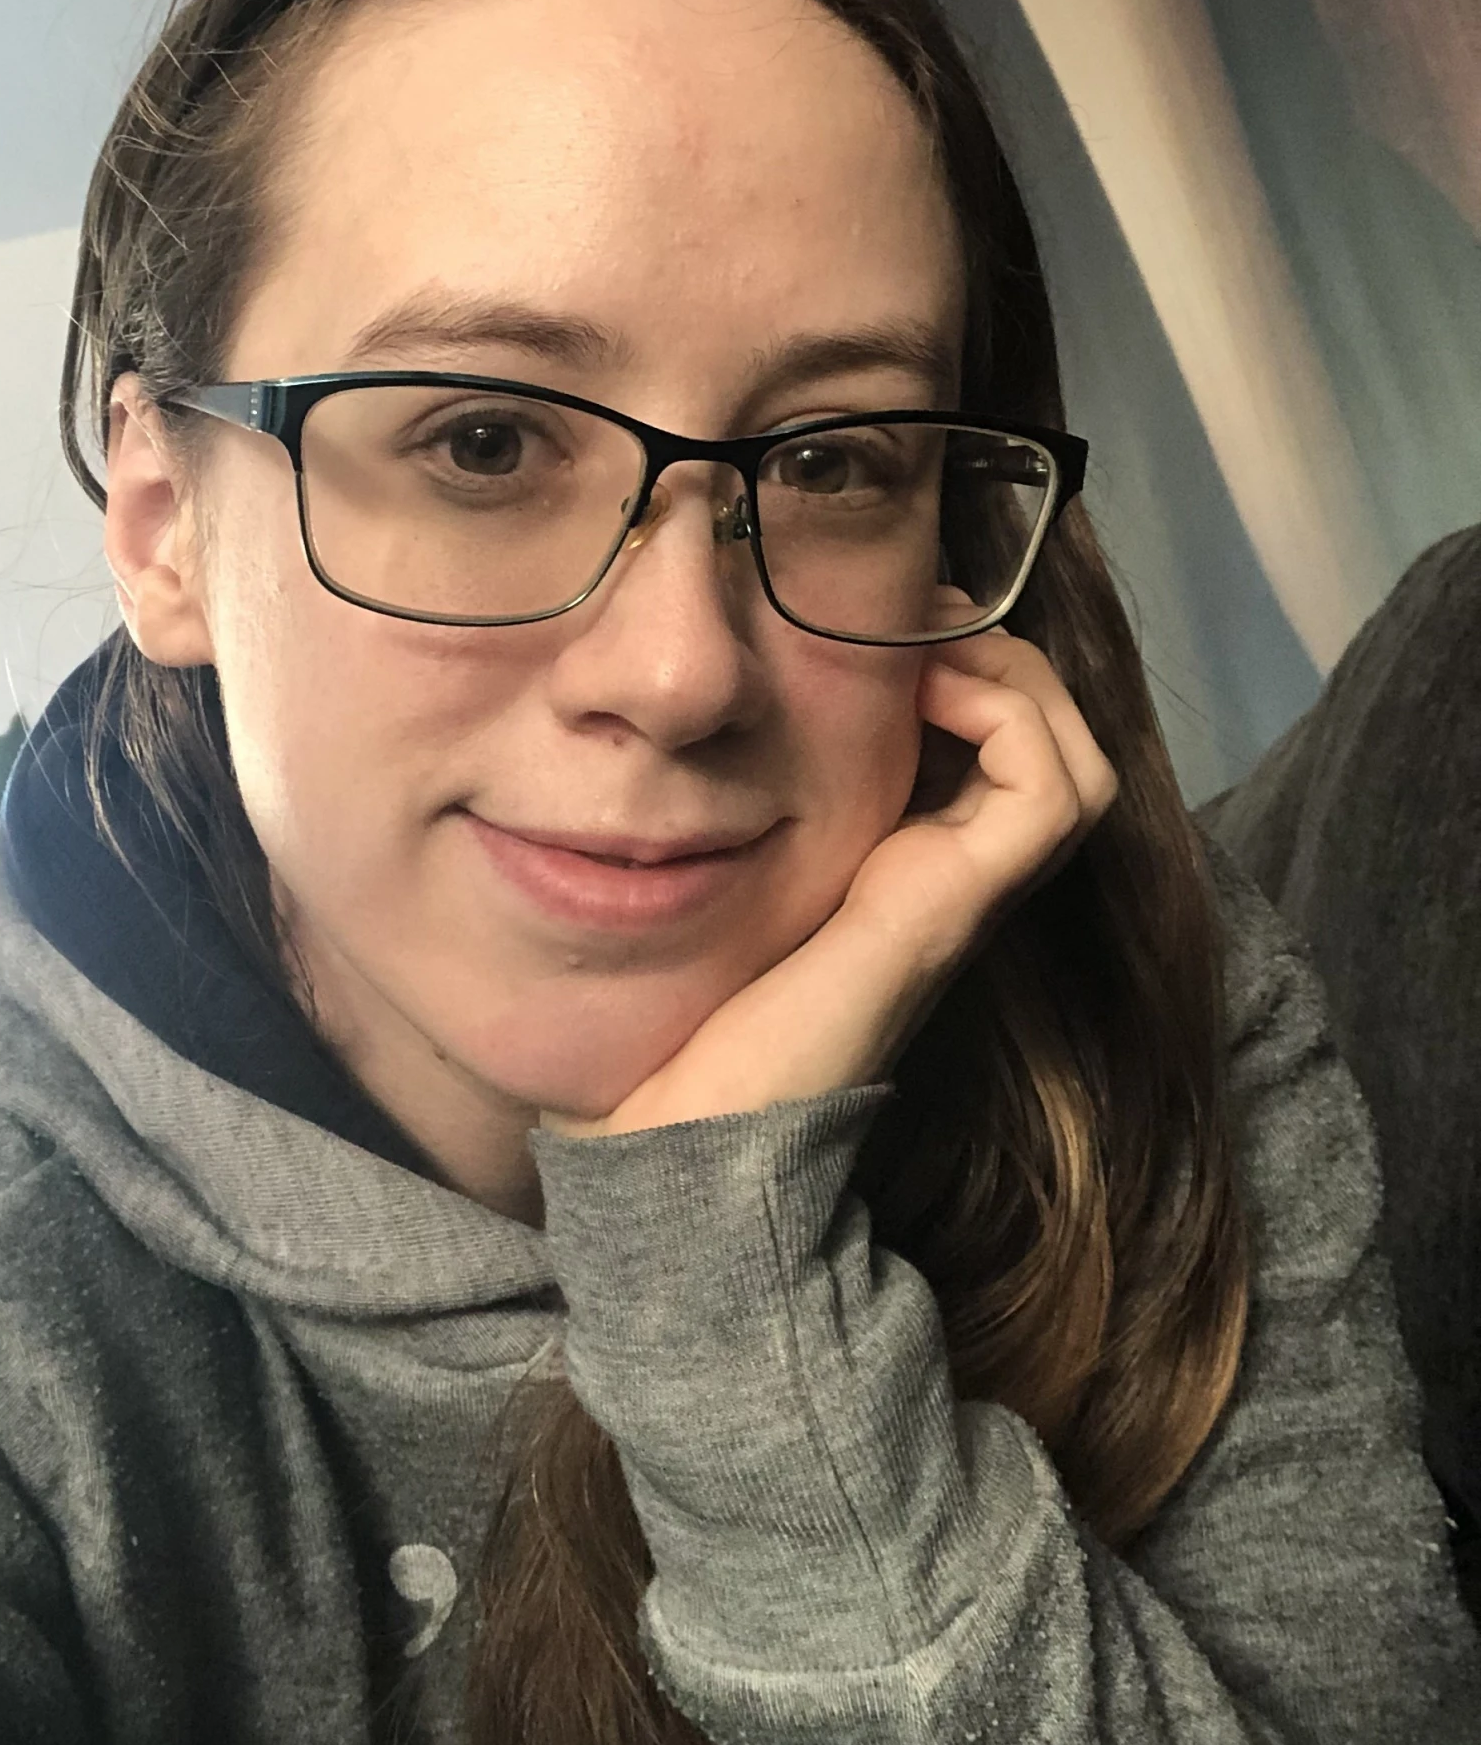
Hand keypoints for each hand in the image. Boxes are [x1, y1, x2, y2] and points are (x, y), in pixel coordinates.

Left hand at [543, 600, 1117, 1136]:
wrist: (677, 1125)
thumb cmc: (673, 1013)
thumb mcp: (713, 880)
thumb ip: (720, 818)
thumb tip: (669, 724)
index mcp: (901, 873)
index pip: (995, 753)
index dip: (968, 671)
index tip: (892, 625)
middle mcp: (947, 882)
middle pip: (1056, 750)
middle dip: (1002, 659)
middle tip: (918, 619)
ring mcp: (957, 895)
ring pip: (1075, 765)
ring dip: (1018, 680)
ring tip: (931, 649)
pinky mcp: (947, 906)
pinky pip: (1048, 791)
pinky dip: (1010, 718)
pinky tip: (927, 692)